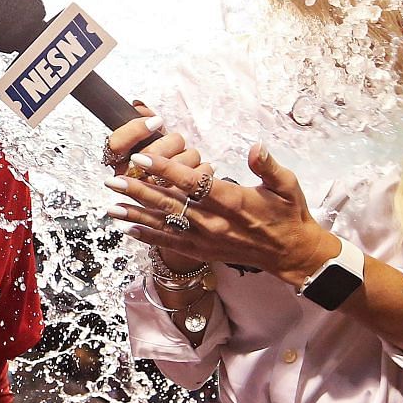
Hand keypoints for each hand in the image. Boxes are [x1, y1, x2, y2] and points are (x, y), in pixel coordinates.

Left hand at [108, 143, 338, 285]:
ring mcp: (207, 239)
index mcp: (232, 201)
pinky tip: (130, 229)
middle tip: (113, 182)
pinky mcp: (205, 251)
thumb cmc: (288, 214)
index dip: (166, 170)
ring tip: (111, 207)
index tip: (143, 159)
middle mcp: (215, 222)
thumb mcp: (287, 185)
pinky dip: (150, 237)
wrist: (291, 253)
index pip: (192, 183)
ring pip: (166, 226)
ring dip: (137, 215)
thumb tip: (257, 148)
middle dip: (140, 192)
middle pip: (170, 205)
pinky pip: (172, 244)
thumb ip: (268, 166)